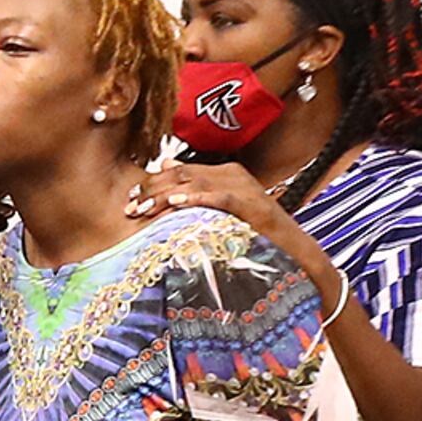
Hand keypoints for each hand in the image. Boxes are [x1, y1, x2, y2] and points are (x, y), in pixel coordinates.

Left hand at [129, 156, 321, 278]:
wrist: (292, 249)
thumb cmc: (254, 234)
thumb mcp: (220, 213)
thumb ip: (197, 194)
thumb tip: (166, 172)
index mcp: (225, 174)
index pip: (180, 171)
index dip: (152, 184)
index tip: (130, 200)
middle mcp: (234, 175)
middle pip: (183, 175)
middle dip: (153, 191)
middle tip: (131, 207)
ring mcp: (244, 188)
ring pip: (196, 183)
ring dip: (166, 196)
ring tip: (145, 209)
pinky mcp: (252, 204)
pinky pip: (219, 196)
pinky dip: (196, 198)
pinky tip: (177, 203)